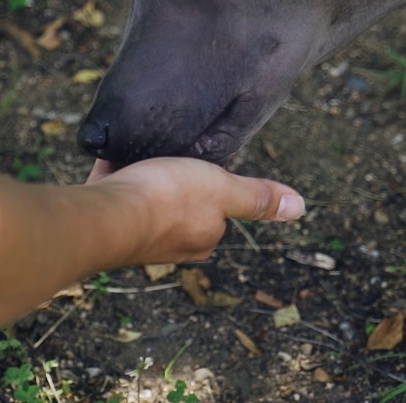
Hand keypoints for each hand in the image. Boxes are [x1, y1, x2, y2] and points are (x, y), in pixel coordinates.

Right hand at [85, 157, 303, 262]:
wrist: (106, 215)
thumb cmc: (168, 199)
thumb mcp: (223, 187)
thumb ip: (257, 197)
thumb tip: (300, 207)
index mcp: (204, 238)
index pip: (217, 209)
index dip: (208, 183)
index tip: (196, 164)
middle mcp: (173, 246)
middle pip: (181, 207)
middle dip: (170, 184)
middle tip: (163, 160)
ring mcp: (138, 239)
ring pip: (145, 203)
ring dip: (140, 182)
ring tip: (135, 160)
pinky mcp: (107, 228)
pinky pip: (116, 198)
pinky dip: (114, 180)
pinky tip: (110, 163)